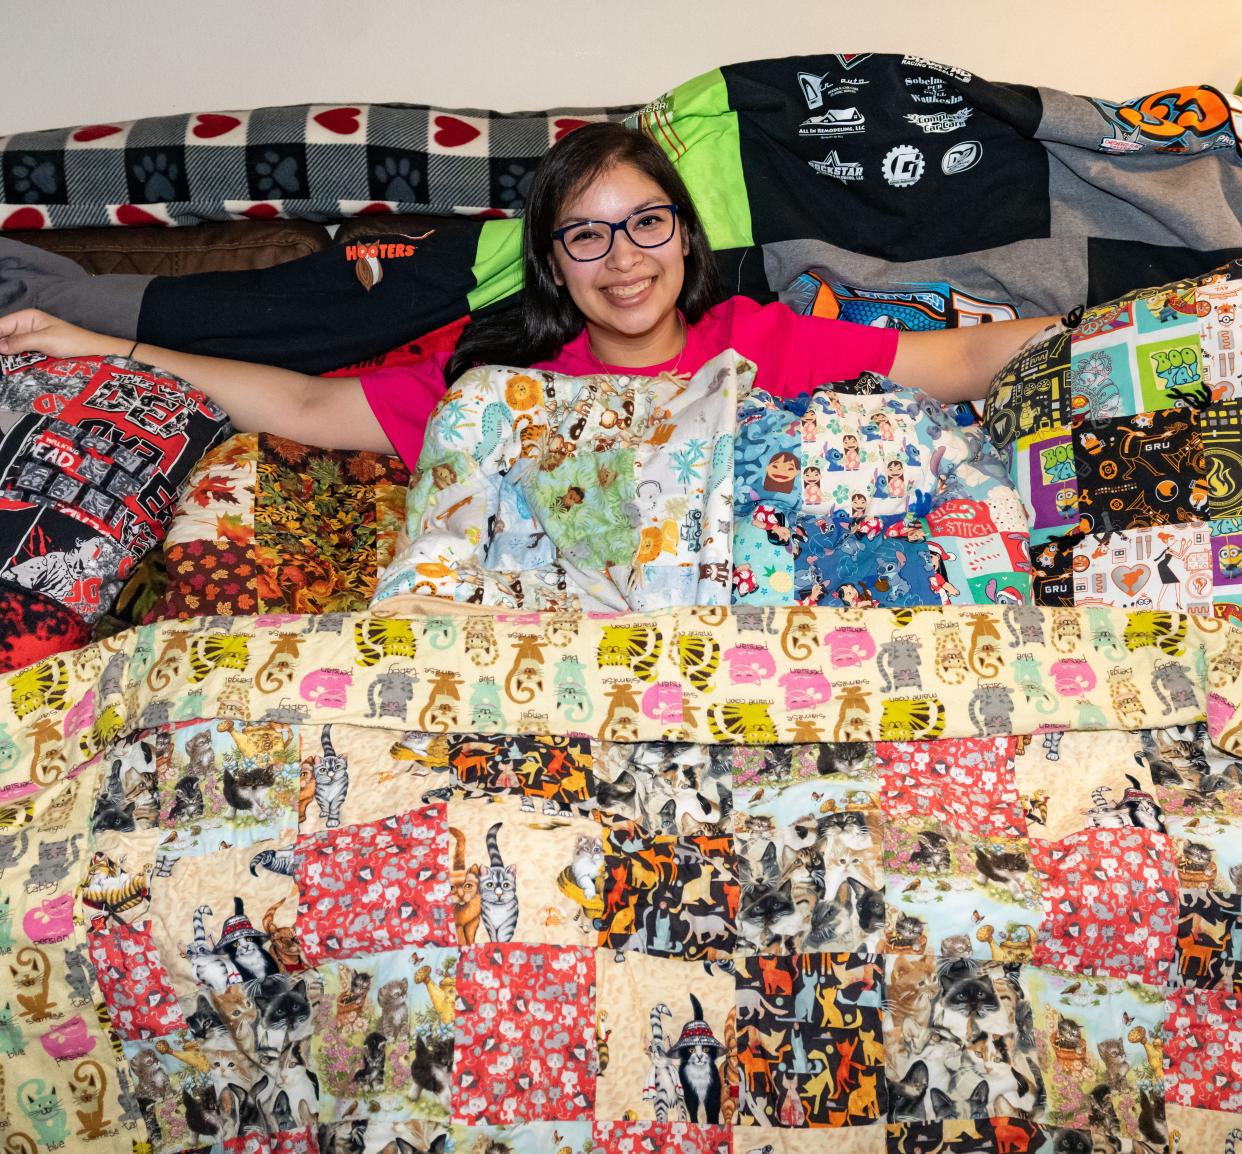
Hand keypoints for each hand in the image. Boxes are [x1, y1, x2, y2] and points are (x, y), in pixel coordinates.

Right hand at [0, 308, 121, 359]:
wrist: (93, 352)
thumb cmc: (72, 341)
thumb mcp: (44, 340)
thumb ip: (20, 342)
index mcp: (26, 318)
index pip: (0, 325)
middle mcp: (25, 327)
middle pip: (2, 336)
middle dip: (0, 347)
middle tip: (0, 361)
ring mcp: (29, 340)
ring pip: (8, 347)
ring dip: (5, 356)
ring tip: (3, 364)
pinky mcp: (35, 352)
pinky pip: (18, 355)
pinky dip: (12, 360)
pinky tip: (8, 367)